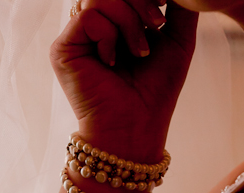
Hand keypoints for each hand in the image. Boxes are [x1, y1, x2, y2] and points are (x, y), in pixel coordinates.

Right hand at [50, 0, 197, 159]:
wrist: (136, 129)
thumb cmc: (155, 93)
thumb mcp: (178, 42)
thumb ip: (180, 8)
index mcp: (116, 22)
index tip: (163, 6)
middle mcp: (94, 26)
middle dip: (141, 0)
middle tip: (157, 24)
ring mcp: (77, 37)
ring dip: (129, 20)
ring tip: (139, 51)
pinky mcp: (63, 49)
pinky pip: (88, 17)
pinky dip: (109, 35)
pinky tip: (113, 61)